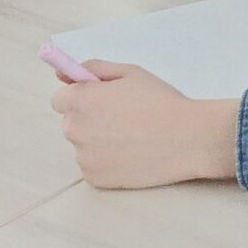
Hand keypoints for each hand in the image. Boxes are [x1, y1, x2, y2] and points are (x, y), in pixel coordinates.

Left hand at [50, 61, 239, 188]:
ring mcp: (83, 156)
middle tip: (124, 117)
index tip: (101, 100)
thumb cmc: (161, 101)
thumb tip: (63, 75)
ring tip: (132, 136)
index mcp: (80, 100)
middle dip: (90, 118)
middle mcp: (74, 129)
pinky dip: (107, 160)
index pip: (60, 99)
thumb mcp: (130, 73)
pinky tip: (131, 153)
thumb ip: (94, 68)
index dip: (81, 97)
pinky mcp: (95, 178)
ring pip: (83, 145)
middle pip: (71, 122)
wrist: (187, 138)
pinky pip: (93, 165)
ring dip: (98, 140)